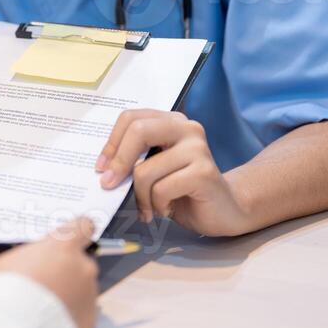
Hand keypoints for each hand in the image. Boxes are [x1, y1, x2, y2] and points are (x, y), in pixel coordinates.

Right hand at [0, 218, 98, 327]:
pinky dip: (69, 318)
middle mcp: (82, 267)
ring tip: (42, 311)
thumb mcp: (3, 265)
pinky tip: (49, 326)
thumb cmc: (4, 292)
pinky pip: (81, 314)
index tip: (72, 238)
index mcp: (63, 246)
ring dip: (68, 296)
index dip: (78, 231)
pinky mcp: (90, 321)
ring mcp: (89, 295)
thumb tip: (16, 260)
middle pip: (81, 262)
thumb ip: (20, 259)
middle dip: (67, 271)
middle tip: (46, 284)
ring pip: (82, 290)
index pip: (83, 226)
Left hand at [96, 110, 249, 236]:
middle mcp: (186, 128)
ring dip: (141, 196)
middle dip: (118, 163)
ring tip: (149, 207)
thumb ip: (136, 159)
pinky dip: (156, 205)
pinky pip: (161, 189)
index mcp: (171, 121)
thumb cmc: (185, 190)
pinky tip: (166, 209)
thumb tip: (103, 168)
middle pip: (138, 131)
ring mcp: (197, 148)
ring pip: (145, 170)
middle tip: (109, 185)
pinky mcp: (204, 172)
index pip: (132, 118)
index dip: (112, 143)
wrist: (226, 209)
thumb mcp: (156, 168)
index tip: (101, 167)